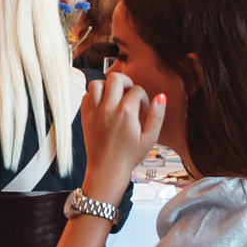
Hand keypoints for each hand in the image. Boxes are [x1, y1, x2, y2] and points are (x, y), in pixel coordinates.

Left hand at [80, 71, 163, 198]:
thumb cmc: (130, 155)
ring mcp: (94, 111)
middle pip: (115, 78)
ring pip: (97, 83)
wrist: (107, 169)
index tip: (142, 110)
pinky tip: (103, 105)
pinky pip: (86, 96)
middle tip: (129, 94)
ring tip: (115, 97)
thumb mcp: (150, 138)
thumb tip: (161, 96)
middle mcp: (108, 108)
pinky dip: (94, 96)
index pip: (137, 90)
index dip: (143, 97)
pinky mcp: (85, 116)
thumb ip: (157, 116)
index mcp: (126, 113)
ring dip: (107, 86)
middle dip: (126, 82)